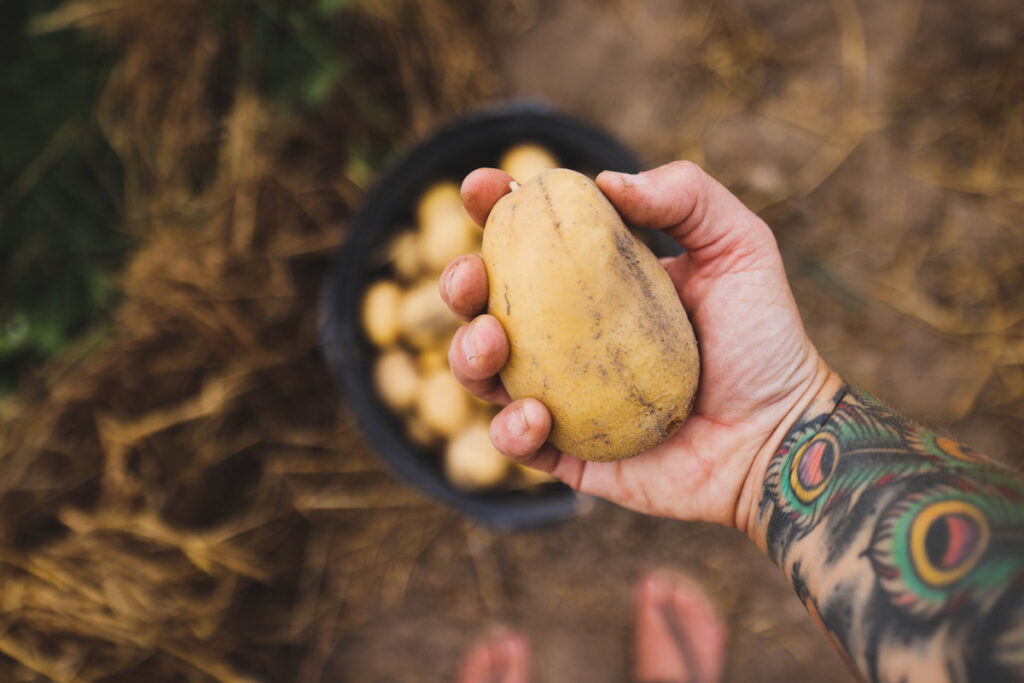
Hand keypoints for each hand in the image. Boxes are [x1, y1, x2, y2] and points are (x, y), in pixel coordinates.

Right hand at [440, 162, 840, 529]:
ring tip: (490, 343)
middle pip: (490, 307)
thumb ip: (686, 195)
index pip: (533, 242)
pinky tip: (537, 416)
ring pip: (486, 376)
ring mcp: (566, 397)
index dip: (495, 210)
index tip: (483, 187)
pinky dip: (511, 429)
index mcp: (599, 285)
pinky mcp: (570, 454)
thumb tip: (605, 180)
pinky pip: (518, 443)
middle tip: (470, 278)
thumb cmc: (765, 340)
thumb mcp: (740, 246)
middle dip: (460, 285)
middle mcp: (572, 339)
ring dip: (468, 356)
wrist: (781, 434)